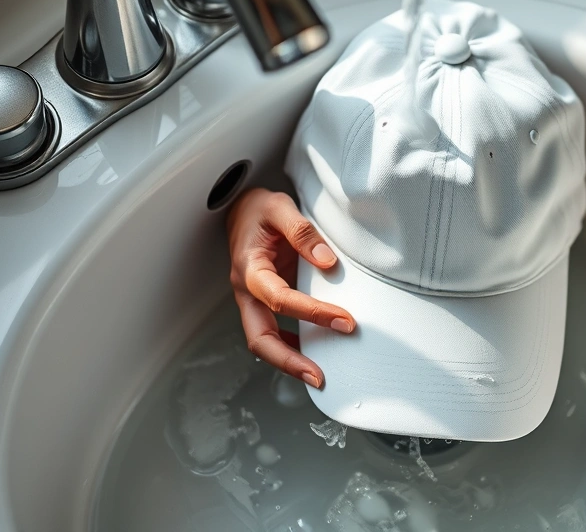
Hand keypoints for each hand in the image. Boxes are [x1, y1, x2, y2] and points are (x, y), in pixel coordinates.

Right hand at [226, 188, 354, 387]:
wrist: (241, 209)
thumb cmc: (258, 209)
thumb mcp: (279, 207)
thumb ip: (302, 231)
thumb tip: (327, 261)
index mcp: (249, 269)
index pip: (280, 299)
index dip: (312, 313)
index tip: (344, 321)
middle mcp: (247, 291)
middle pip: (260, 339)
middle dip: (289, 362)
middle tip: (320, 377)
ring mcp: (253, 300)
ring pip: (264, 342)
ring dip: (290, 362)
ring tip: (320, 376)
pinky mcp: (264, 303)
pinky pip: (274, 332)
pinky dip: (292, 347)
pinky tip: (314, 353)